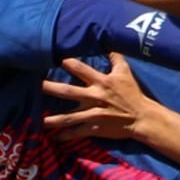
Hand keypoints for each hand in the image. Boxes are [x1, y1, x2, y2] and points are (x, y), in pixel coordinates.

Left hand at [40, 54, 164, 141]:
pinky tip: (55, 138)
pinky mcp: (95, 128)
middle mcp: (94, 97)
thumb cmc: (133, 94)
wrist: (142, 118)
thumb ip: (115, 57)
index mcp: (101, 82)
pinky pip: (77, 132)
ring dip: (54, 119)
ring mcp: (93, 114)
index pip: (81, 69)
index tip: (56, 59)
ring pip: (69, 117)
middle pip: (68, 91)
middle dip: (51, 88)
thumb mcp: (125, 72)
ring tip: (40, 121)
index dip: (68, 63)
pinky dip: (66, 136)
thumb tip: (108, 41)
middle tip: (37, 86)